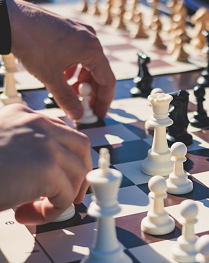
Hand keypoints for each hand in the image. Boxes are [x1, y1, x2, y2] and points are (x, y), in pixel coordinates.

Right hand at [0, 104, 91, 223]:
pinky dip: (52, 211)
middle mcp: (37, 123)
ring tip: (34, 209)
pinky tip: (25, 214)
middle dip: (80, 173)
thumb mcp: (1, 147)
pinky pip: (66, 196)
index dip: (67, 157)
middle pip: (81, 146)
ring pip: (77, 173)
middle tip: (70, 195)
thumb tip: (51, 172)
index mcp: (23, 114)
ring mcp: (44, 143)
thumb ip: (24, 149)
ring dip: (62, 196)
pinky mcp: (46, 168)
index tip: (62, 176)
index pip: (62, 132)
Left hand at [7, 0, 115, 119]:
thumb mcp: (50, 77)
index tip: (99, 113)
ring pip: (89, 63)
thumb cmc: (31, 43)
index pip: (107, 81)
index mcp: (92, 50)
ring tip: (70, 93)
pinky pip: (80, 53)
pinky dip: (75, 68)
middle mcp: (91, 39)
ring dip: (82, 81)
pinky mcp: (70, 30)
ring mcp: (81, 33)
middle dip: (92, 92)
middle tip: (85, 107)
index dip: (104, 100)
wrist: (11, 19)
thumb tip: (77, 115)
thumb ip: (66, 99)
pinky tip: (62, 75)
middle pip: (99, 72)